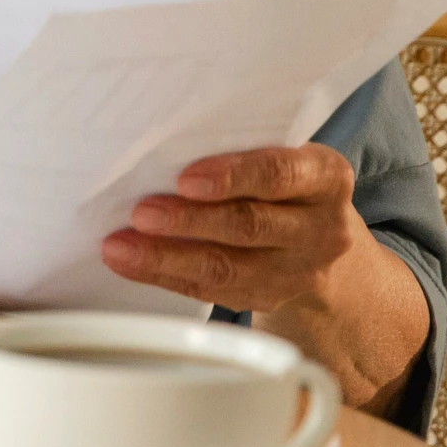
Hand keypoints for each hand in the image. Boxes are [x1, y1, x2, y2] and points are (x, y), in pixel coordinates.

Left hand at [101, 146, 369, 312]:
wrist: (318, 238)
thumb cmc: (281, 180)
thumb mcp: (279, 154)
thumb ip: (238, 150)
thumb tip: (158, 148)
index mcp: (326, 177)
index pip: (278, 174)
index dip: (232, 177)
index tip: (184, 179)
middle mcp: (322, 229)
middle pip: (249, 225)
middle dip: (189, 221)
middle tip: (140, 213)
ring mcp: (300, 272)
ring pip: (228, 268)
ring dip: (167, 257)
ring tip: (121, 246)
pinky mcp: (270, 299)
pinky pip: (213, 291)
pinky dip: (166, 276)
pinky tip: (131, 265)